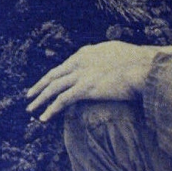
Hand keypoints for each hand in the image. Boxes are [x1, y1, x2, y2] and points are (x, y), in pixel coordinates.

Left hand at [26, 41, 156, 121]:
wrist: (143, 68)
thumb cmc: (137, 63)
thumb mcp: (117, 54)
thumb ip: (105, 59)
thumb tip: (105, 64)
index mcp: (86, 53)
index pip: (64, 66)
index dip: (53, 76)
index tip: (45, 83)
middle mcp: (79, 61)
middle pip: (53, 75)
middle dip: (39, 86)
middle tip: (29, 95)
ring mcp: (81, 75)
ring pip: (53, 88)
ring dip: (40, 99)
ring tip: (31, 109)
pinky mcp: (85, 88)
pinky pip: (62, 100)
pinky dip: (51, 109)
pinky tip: (44, 117)